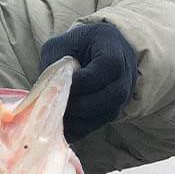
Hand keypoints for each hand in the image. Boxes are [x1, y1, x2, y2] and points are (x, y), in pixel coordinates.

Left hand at [39, 22, 137, 142]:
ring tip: (59, 116)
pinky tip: (62, 126)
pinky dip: (80, 128)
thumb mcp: (60, 46)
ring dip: (82, 119)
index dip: (83, 81)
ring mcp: (124, 94)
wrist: (92, 50)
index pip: (107, 68)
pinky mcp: (112, 110)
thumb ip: (54, 64)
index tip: (61, 84)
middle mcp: (126, 73)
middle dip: (84, 104)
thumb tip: (48, 91)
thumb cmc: (73, 46)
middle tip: (60, 105)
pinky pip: (100, 124)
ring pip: (109, 113)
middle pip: (114, 95)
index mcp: (113, 48)